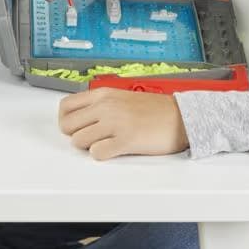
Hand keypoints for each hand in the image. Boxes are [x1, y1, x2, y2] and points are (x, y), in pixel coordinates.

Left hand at [58, 87, 188, 159]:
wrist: (183, 117)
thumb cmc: (155, 110)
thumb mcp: (121, 98)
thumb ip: (100, 105)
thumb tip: (80, 119)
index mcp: (103, 94)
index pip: (65, 106)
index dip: (67, 121)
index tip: (75, 127)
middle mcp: (105, 106)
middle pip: (67, 126)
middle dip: (76, 135)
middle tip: (91, 138)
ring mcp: (115, 123)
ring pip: (78, 140)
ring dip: (89, 146)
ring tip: (106, 143)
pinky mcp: (126, 140)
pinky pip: (97, 153)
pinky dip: (102, 155)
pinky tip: (114, 150)